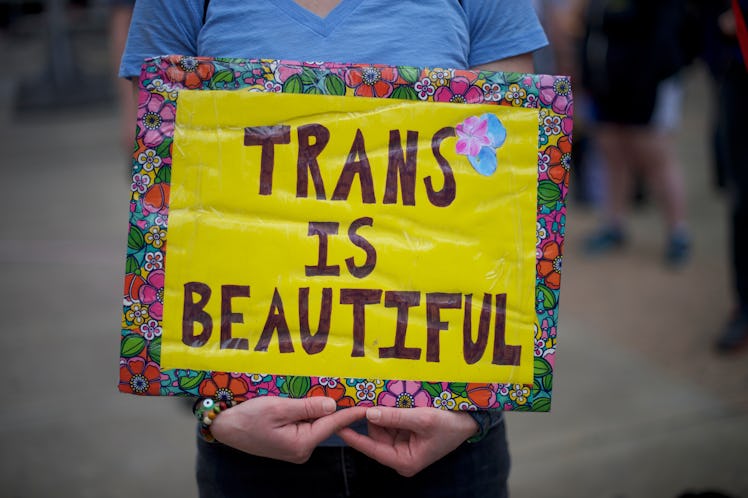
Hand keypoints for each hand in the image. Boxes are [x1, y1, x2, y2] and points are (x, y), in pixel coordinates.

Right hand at [210, 396, 366, 462]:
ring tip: (334, 390)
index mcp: (301, 443)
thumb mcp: (278, 407)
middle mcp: (301, 449)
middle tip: (352, 389)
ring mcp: (295, 447)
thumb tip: (333, 405)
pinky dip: (309, 412)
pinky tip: (312, 399)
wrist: (224, 426)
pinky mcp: (289, 441)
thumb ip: (307, 407)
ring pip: (315, 423)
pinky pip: (305, 424)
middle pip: (325, 423)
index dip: (351, 412)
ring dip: (321, 408)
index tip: (368, 404)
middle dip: (336, 407)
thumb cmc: (247, 417)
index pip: (332, 424)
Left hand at [336, 407, 478, 476]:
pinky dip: (388, 410)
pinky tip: (389, 397)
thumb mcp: (422, 419)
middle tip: (361, 397)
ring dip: (380, 411)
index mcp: (404, 461)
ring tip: (379, 394)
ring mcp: (403, 444)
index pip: (372, 448)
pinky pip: (390, 421)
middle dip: (370, 417)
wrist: (470, 420)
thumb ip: (395, 416)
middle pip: (375, 435)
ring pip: (381, 426)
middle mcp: (401, 455)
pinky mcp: (406, 433)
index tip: (337, 424)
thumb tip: (369, 413)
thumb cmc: (450, 423)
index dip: (353, 436)